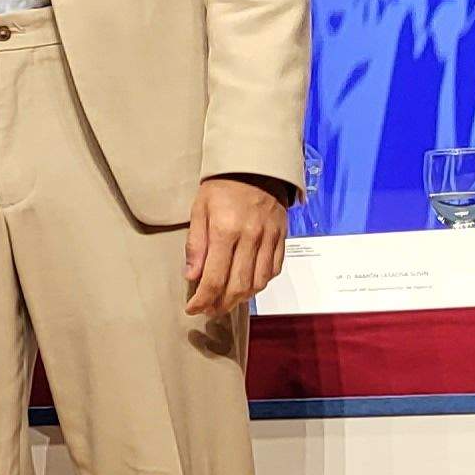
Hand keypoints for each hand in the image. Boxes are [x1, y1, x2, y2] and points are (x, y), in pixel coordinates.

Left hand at [183, 176, 291, 317]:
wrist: (256, 163)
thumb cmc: (222, 185)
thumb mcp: (199, 209)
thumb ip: (196, 244)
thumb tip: (192, 276)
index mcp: (225, 230)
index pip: (214, 278)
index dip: (203, 300)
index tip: (193, 309)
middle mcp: (250, 237)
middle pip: (238, 286)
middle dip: (221, 305)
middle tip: (209, 311)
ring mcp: (269, 238)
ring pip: (258, 282)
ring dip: (241, 299)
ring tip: (226, 302)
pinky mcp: (282, 237)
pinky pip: (275, 269)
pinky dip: (261, 283)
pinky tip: (248, 285)